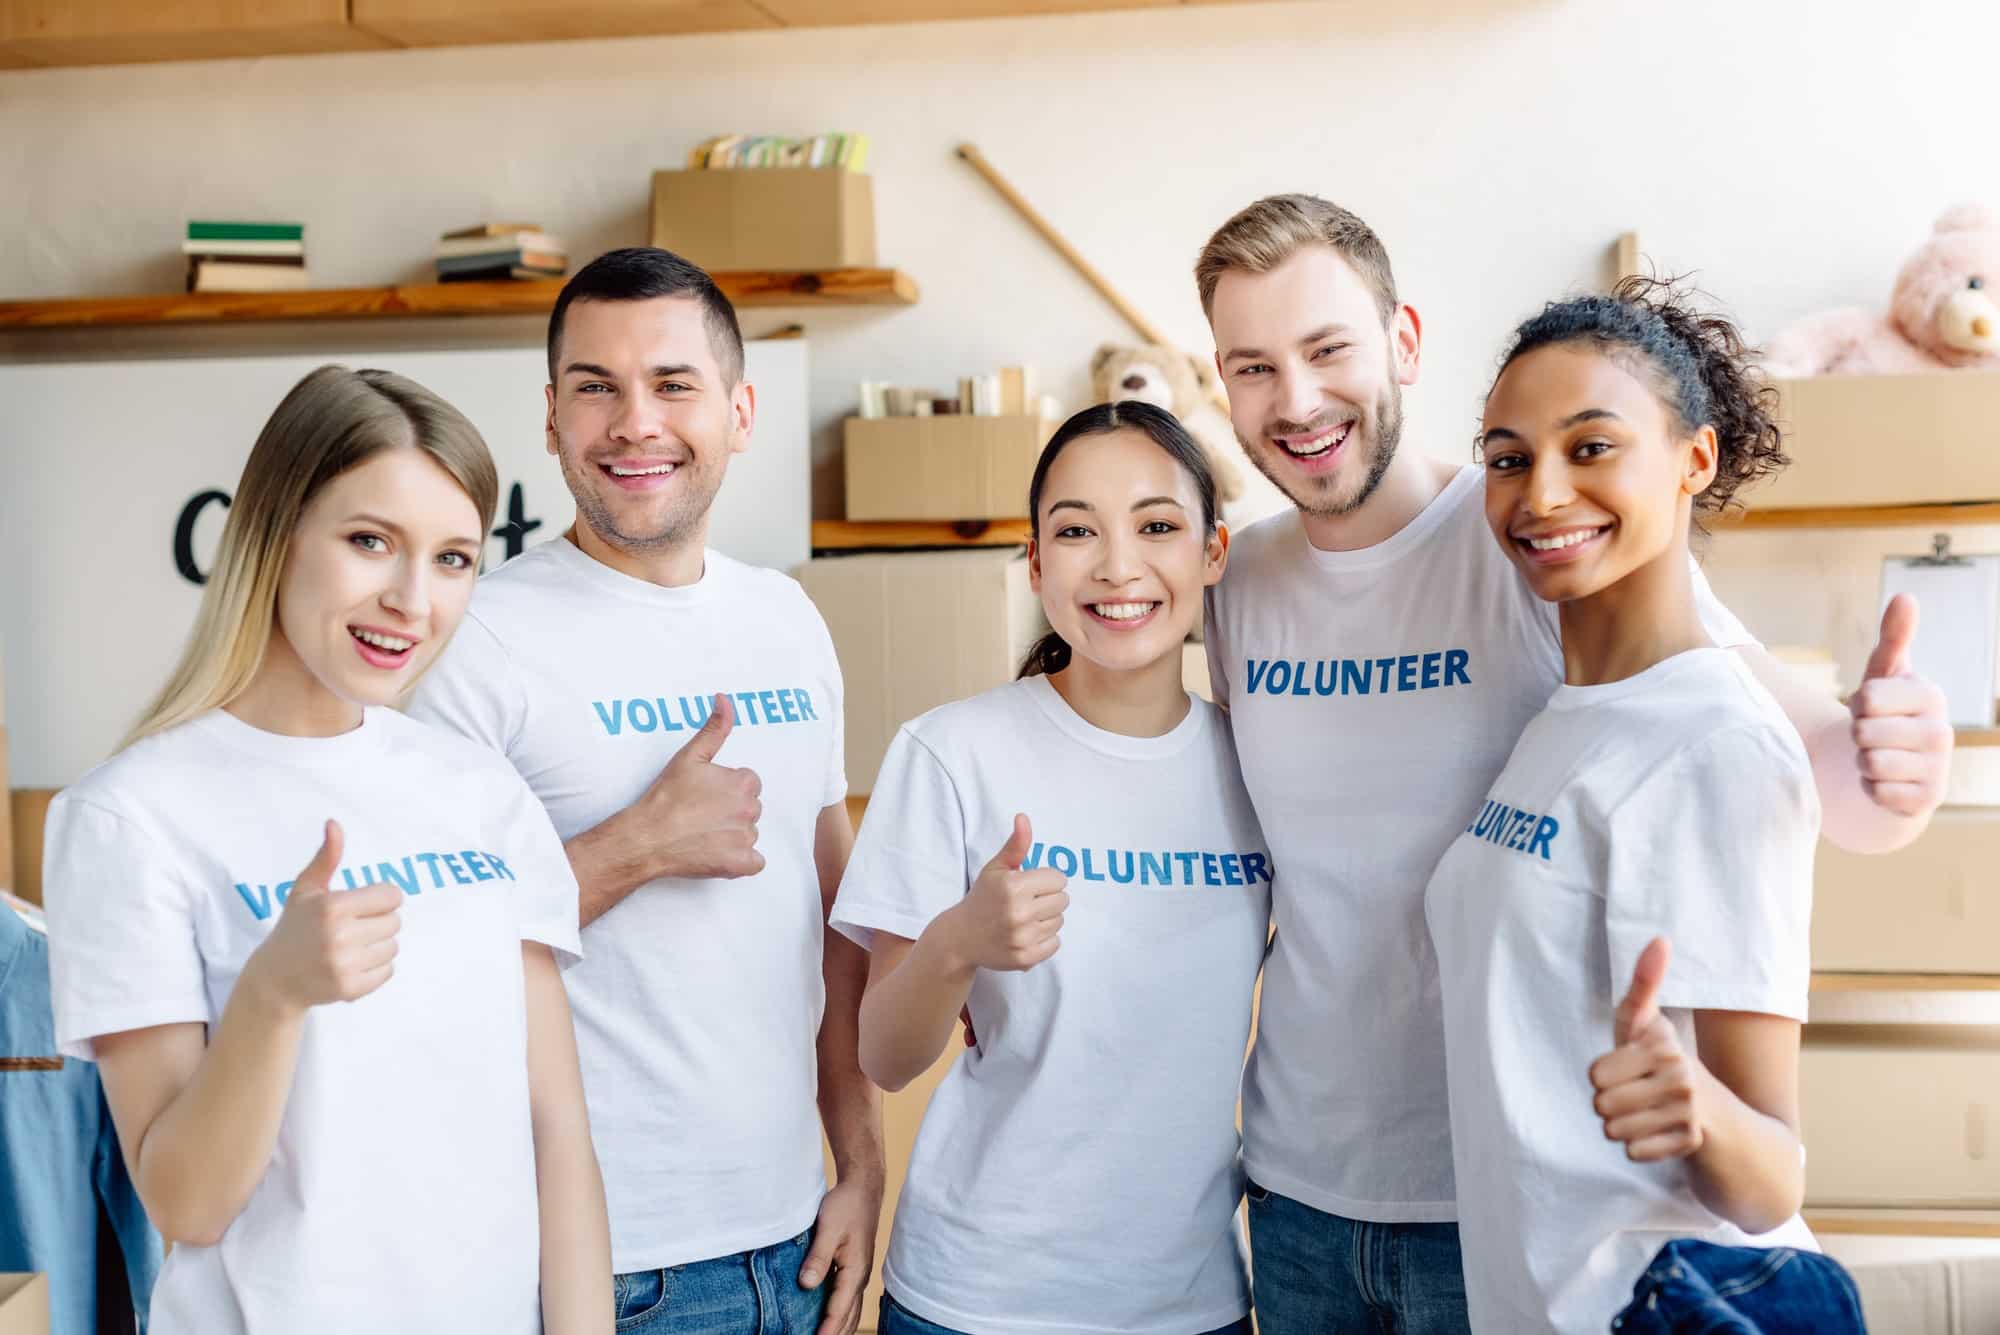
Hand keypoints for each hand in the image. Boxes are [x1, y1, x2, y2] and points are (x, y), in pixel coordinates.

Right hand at [243, 820, 401, 1013]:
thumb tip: (334, 823)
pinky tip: (352, 964)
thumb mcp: (306, 889)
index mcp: (333, 906)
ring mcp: (345, 965)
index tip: (361, 905)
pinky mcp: (351, 988)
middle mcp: (340, 936)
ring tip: (351, 946)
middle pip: (395, 921)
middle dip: (377, 921)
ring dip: (378, 945)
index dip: (379, 899)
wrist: (275, 979)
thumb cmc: (294, 927)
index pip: (392, 896)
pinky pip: (388, 970)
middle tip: (352, 927)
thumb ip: (326, 858)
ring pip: (393, 946)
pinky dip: (376, 968)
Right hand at [622, 694, 764, 880]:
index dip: (727, 789)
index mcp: (742, 784)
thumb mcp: (689, 757)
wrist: (647, 837)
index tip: (706, 795)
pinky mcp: (741, 863)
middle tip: (701, 815)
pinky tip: (717, 853)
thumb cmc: (665, 798)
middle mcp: (750, 810)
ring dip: (733, 835)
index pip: (749, 784)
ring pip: (749, 834)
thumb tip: (725, 700)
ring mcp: (746, 838)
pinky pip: (754, 862)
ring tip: (702, 834)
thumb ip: (714, 729)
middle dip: (731, 811)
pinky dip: (740, 861)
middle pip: (750, 808)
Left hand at [800, 1171, 881, 1334]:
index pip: (839, 1309)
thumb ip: (818, 1258)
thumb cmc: (846, 1206)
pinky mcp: (854, 1268)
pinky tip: (829, 1319)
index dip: (827, 1330)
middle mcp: (860, 1277)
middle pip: (849, 1317)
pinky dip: (841, 1315)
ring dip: (840, 1328)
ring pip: (851, 1311)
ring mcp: (859, 1274)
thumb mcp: (828, 1229)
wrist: (863, 1188)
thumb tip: (807, 1284)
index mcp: (855, 1271)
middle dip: (836, 1334)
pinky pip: (848, 1300)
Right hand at [938, 815, 1066, 973]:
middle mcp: (1019, 912)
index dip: (1046, 880)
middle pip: (1063, 900)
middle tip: (1028, 902)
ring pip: (1060, 921)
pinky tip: (1026, 934)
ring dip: (1047, 918)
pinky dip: (1045, 939)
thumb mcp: (995, 869)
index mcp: (1014, 886)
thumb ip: (1015, 845)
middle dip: (1049, 898)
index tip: (1031, 885)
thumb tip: (1023, 817)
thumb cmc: (982, 898)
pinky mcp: (1025, 958)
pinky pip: (1055, 943)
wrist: (960, 937)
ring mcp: (1022, 937)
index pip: (1059, 879)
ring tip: (1025, 918)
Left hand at [1589, 938, 1705, 1161]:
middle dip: (1611, 1106)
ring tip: (1649, 1115)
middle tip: (1639, 1097)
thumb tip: (1661, 938)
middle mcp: (1680, 1073)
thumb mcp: (1648, 1026)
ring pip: (1615, 1131)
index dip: (1603, 1078)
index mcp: (1662, 1043)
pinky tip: (1661, 1136)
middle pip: (1601, 1104)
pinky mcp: (1692, 1143)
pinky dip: (1641, 1149)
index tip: (1629, 1070)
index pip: (1595, 1075)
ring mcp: (1689, 1110)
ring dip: (1625, 1128)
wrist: (1724, 1119)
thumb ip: (1644, 984)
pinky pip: (1634, 1152)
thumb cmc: (1665, 1065)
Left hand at [1850, 594, 1951, 816]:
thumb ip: (1893, 637)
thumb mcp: (1883, 673)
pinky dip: (1870, 787)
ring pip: (1870, 763)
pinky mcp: (1926, 801)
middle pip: (1865, 732)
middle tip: (1870, 734)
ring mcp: (1937, 769)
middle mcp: (1941, 732)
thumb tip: (1905, 597)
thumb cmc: (1884, 712)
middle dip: (1857, 735)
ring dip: (1861, 761)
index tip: (1869, 706)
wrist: (1892, 766)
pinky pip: (1877, 793)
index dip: (1856, 704)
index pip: (1867, 697)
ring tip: (1875, 755)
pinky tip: (1883, 781)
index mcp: (1931, 695)